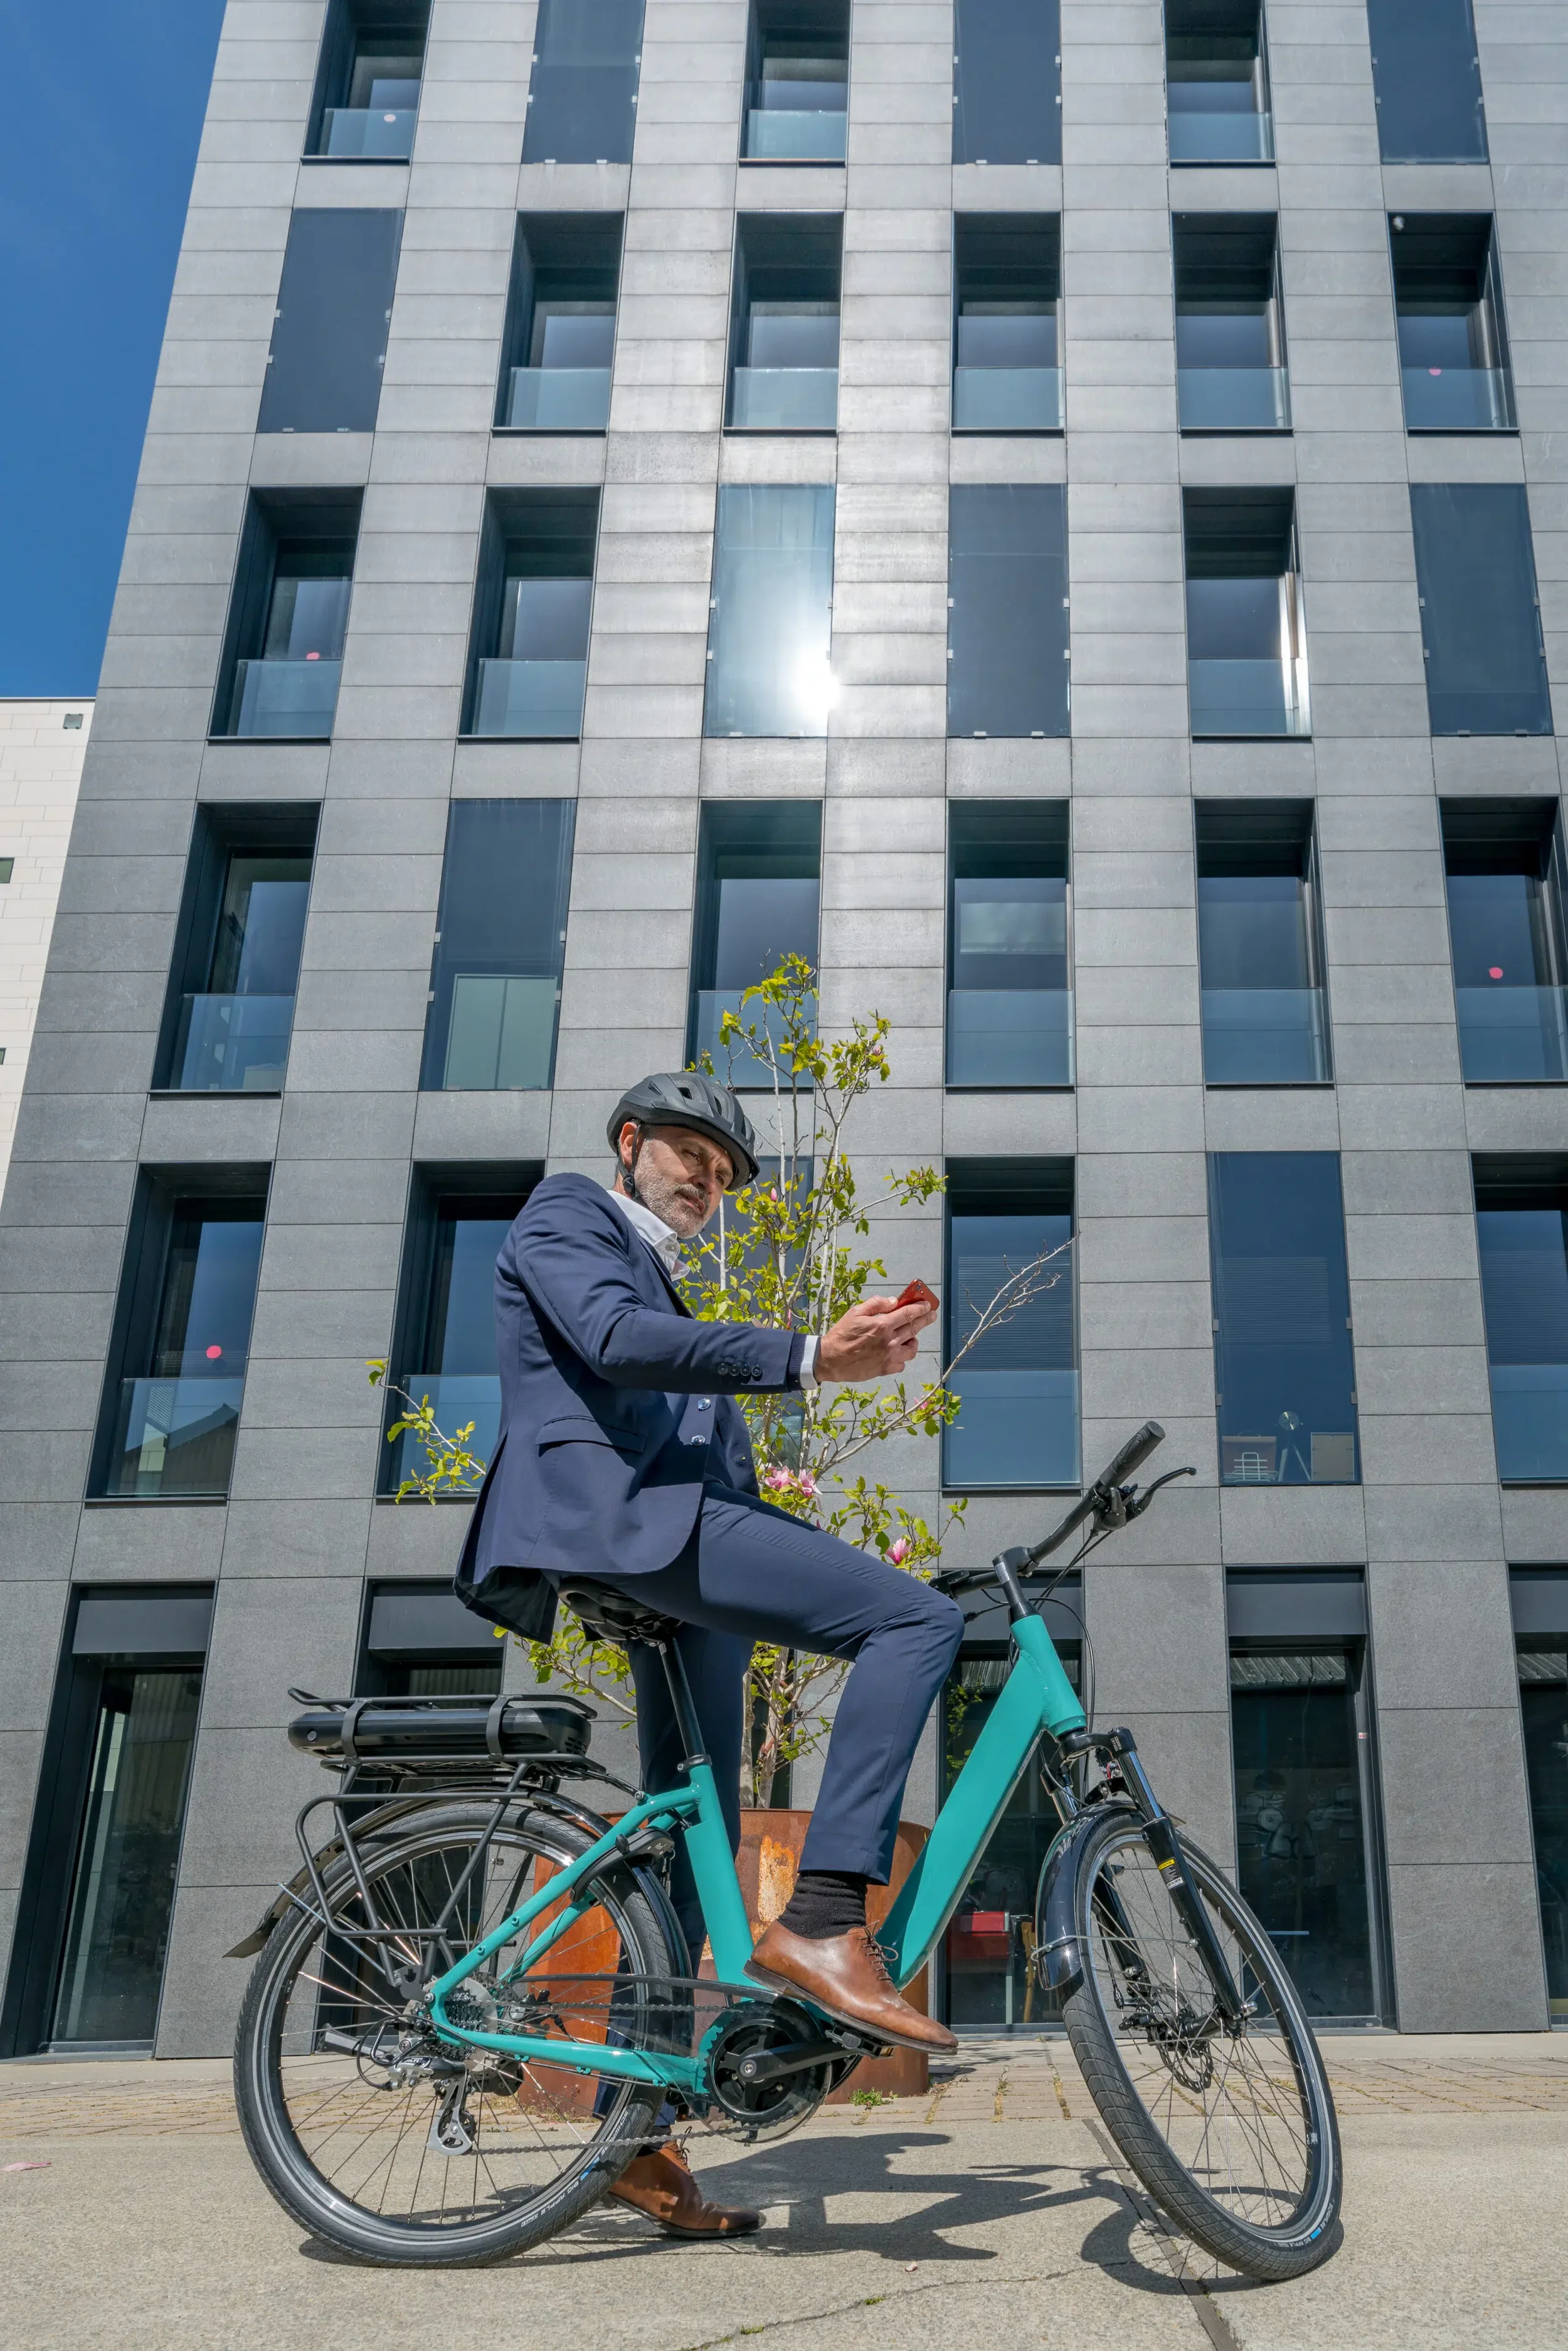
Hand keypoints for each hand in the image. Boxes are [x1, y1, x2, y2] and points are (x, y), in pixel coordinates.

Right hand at [816, 1294, 936, 1383]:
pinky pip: (902, 1364)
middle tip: (930, 1315)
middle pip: (914, 1328)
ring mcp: (889, 1357)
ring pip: (912, 1349)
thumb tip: (893, 1301)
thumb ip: (876, 1304)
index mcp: (882, 1325)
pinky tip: (896, 1352)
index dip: (920, 1308)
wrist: (830, 1360)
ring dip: (914, 1340)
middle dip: (925, 1319)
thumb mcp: (855, 1312)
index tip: (927, 1305)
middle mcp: (889, 1341)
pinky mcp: (885, 1369)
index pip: (908, 1314)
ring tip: (910, 1337)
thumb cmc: (842, 1334)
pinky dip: (902, 1357)